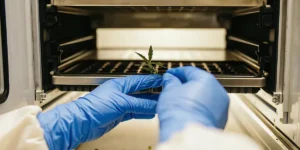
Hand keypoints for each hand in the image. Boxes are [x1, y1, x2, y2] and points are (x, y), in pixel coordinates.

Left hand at [37, 75, 161, 149]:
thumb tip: (153, 105)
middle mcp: (121, 93)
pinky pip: (135, 112)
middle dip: (154, 93)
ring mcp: (120, 104)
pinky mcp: (119, 115)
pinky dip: (143, 113)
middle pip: (141, 92)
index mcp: (120, 84)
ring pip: (139, 103)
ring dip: (150, 104)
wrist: (82, 122)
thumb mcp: (121, 102)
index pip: (141, 80)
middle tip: (166, 94)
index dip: (153, 80)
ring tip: (161, 104)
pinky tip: (150, 113)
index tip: (164, 80)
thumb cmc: (94, 106)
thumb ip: (139, 104)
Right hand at [157, 67, 228, 141]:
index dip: (177, 72)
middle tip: (173, 88)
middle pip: (200, 83)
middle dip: (186, 85)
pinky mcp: (221, 119)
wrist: (188, 133)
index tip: (170, 75)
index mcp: (206, 79)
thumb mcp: (169, 91)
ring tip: (180, 102)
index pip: (190, 71)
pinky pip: (209, 109)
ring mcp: (221, 106)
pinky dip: (199, 108)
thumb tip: (170, 78)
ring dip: (194, 97)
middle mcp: (217, 90)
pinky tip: (188, 112)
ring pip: (206, 96)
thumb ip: (170, 81)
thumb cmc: (180, 113)